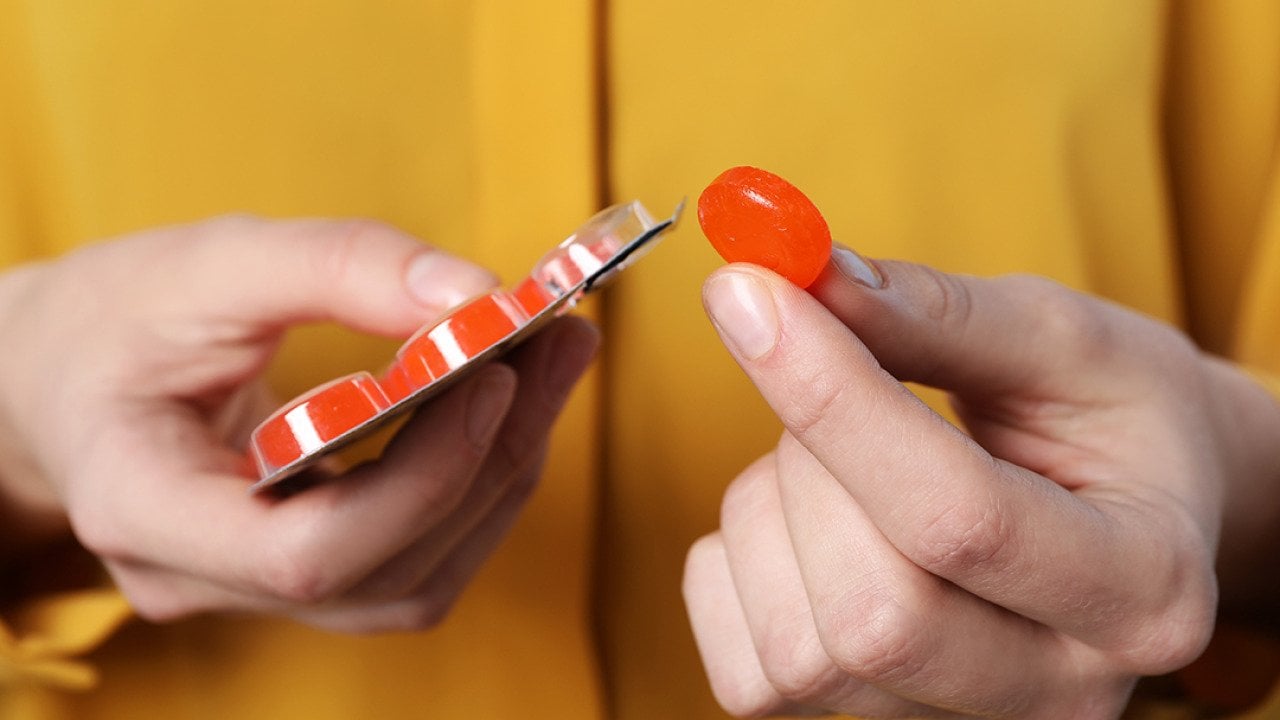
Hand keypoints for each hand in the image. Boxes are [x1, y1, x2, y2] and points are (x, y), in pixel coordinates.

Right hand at [0, 216, 598, 631]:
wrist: (61, 374)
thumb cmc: (111, 318)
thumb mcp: (205, 261)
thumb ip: (335, 265)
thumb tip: (473, 291)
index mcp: (143, 509)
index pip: (303, 554)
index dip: (421, 476)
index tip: (494, 372)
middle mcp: (198, 578)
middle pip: (383, 570)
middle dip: (492, 457)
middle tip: (559, 343)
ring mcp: (251, 591)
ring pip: (413, 580)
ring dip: (502, 473)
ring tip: (551, 363)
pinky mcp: (301, 572)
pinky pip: (411, 559)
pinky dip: (475, 484)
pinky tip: (507, 405)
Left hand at [685, 249, 1279, 716]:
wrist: (1130, 505)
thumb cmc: (1109, 418)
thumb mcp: (1061, 339)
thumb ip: (934, 313)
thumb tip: (798, 281)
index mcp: (1143, 588)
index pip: (956, 518)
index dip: (832, 397)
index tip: (751, 294)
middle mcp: (1058, 690)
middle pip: (872, 612)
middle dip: (816, 465)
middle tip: (843, 383)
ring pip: (800, 646)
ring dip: (775, 511)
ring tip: (842, 457)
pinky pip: (748, 674)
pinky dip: (740, 572)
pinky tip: (804, 523)